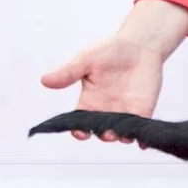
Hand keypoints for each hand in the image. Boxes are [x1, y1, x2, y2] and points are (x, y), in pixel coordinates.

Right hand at [39, 0, 187, 143]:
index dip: (78, 130)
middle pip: (101, 131)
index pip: (80, 122)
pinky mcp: (143, 111)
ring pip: (121, 133)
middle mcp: (105, 110)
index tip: (80, 132)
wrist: (139, 45)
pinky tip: (143, 142)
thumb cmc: (111, 51)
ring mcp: (125, 112)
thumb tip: (44, 80)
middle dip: (103, 135)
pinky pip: (141, 128)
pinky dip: (142, 138)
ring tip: (122, 135)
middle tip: (106, 133)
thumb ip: (68, 73)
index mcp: (89, 101)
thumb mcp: (86, 60)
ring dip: (121, 137)